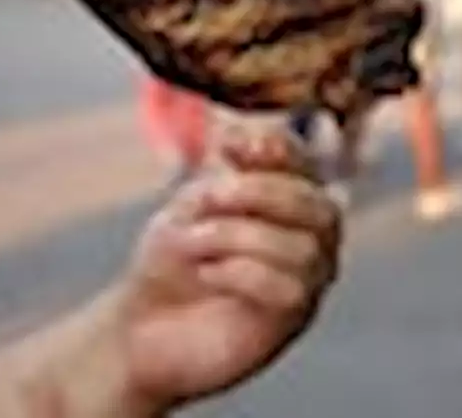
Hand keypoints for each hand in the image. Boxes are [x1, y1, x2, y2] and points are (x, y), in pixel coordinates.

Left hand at [113, 129, 341, 412]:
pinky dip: (242, 273)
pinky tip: (209, 273)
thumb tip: (241, 135)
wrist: (143, 326)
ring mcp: (307, 280)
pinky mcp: (293, 321)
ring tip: (197, 243)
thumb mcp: (193, 207)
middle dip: (261, 193)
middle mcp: (311, 238)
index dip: (277, 149)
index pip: (304, 163)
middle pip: (318, 205)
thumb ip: (226, 175)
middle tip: (210, 195)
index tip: (228, 147)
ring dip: (239, 236)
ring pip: (303, 248)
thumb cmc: (172, 262)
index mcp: (289, 199)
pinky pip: (290, 290)